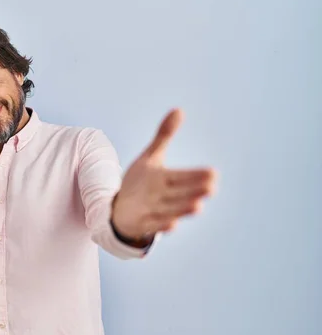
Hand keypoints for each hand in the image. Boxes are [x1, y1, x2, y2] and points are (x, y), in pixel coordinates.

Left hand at [111, 108, 216, 238]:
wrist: (121, 209)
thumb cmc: (141, 183)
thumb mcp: (151, 157)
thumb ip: (164, 136)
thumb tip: (179, 109)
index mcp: (168, 179)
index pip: (185, 176)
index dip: (197, 175)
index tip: (213, 172)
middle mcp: (164, 196)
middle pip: (182, 193)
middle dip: (195, 191)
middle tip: (211, 188)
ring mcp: (154, 210)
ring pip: (171, 210)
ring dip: (183, 208)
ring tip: (198, 207)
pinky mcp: (142, 222)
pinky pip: (153, 224)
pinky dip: (163, 225)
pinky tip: (173, 225)